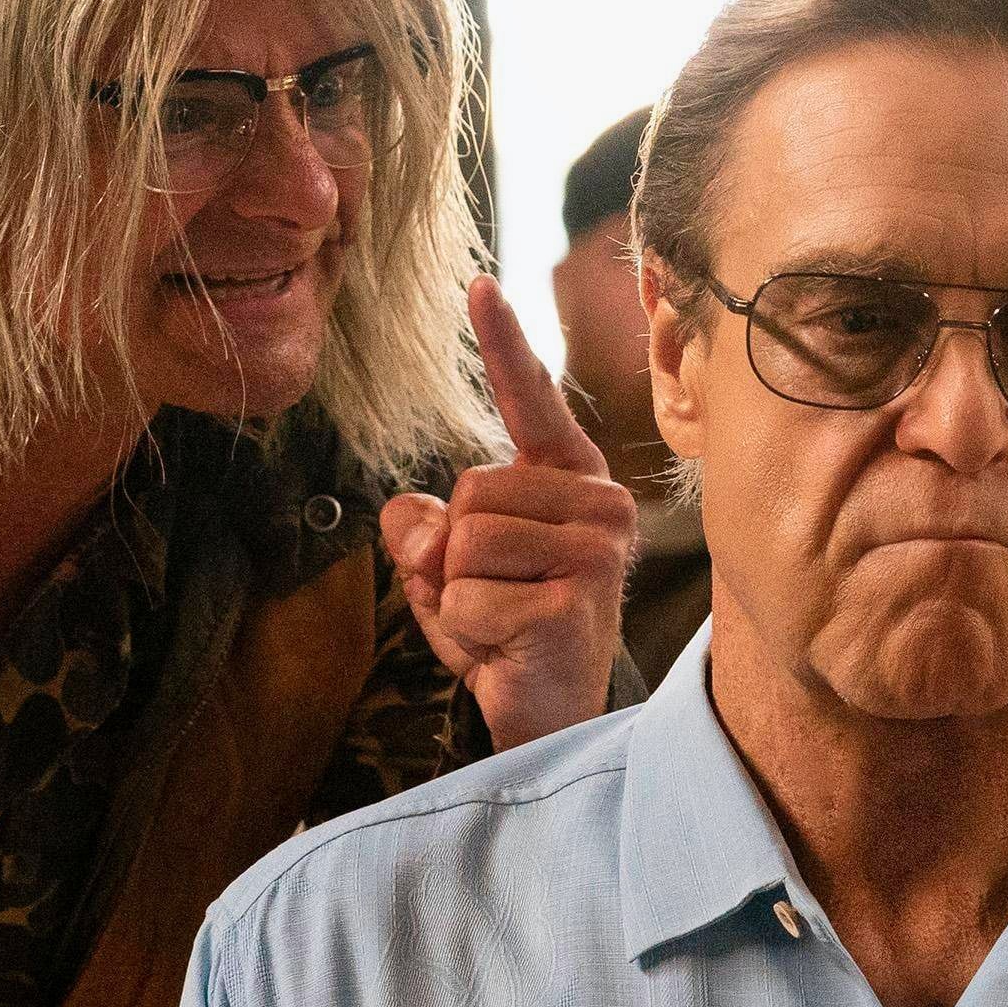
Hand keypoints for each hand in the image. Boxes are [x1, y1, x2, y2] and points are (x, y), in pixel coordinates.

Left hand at [378, 278, 636, 749]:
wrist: (554, 720)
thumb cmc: (510, 636)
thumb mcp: (451, 573)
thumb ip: (426, 532)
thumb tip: (407, 516)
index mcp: (572, 482)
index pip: (533, 403)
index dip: (504, 344)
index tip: (478, 286)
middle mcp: (599, 505)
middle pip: (469, 490)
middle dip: (452, 556)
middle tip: (492, 601)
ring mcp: (595, 550)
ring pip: (465, 542)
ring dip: (457, 596)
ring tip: (501, 624)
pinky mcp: (576, 598)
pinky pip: (468, 596)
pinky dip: (465, 633)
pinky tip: (507, 649)